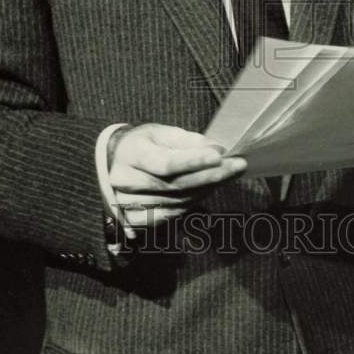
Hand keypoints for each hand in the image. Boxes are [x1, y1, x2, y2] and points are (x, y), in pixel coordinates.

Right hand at [108, 123, 246, 233]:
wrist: (117, 163)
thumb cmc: (144, 144)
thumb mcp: (162, 133)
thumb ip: (188, 141)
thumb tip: (217, 150)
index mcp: (131, 153)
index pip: (166, 163)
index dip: (194, 161)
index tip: (220, 156)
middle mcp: (125, 181)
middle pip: (175, 185)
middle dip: (211, 176)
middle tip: (237, 166)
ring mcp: (127, 204)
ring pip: (177, 201)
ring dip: (206, 190)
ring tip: (227, 175)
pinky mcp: (134, 220)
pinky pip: (171, 215)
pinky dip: (193, 203)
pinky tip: (208, 190)